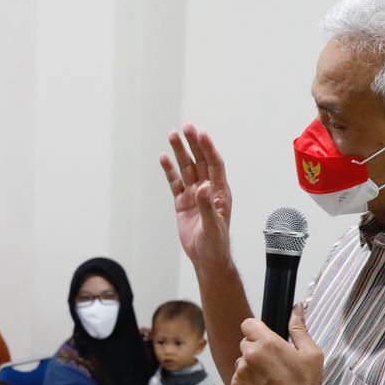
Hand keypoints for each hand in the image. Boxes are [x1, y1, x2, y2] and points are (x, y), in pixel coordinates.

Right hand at [159, 124, 233, 271]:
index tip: (201, 134)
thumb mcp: (214, 226)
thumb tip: (203, 187)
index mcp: (220, 192)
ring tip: (172, 135)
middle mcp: (208, 189)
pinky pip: (175, 183)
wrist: (206, 257)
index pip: (214, 164)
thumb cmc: (215, 244)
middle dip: (194, 144)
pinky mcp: (183, 203)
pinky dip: (169, 170)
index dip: (208, 148)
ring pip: (186, 169)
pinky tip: (164, 158)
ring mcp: (194, 195)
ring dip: (180, 152)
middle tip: (186, 127)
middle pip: (200, 161)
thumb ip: (208, 206)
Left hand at [231, 305, 331, 384]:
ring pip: (241, 360)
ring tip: (269, 377)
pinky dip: (247, 379)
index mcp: (267, 343)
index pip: (248, 324)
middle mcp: (250, 355)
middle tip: (273, 361)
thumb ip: (299, 328)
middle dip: (256, 348)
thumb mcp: (311, 354)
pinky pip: (238, 376)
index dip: (256, 329)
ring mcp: (241, 372)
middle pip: (245, 342)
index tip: (265, 337)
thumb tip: (297, 308)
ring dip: (250, 364)